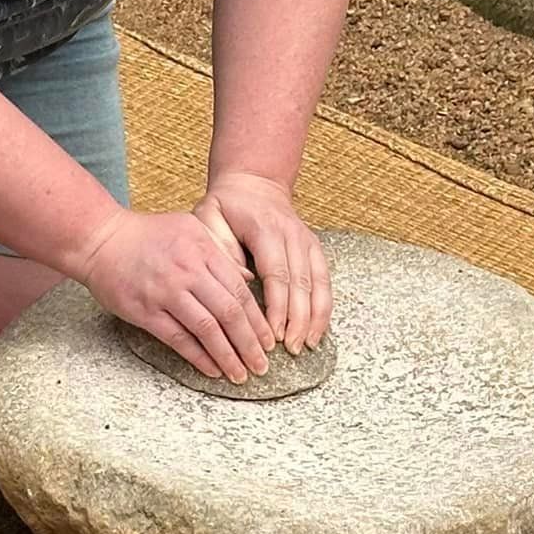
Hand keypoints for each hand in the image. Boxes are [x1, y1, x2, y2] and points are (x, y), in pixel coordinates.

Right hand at [75, 207, 274, 382]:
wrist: (100, 239)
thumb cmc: (147, 235)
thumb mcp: (190, 230)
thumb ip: (221, 253)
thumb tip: (250, 281)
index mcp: (203, 251)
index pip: (240, 291)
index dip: (258, 320)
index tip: (269, 341)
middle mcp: (188, 272)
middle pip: (229, 313)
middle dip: (250, 344)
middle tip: (262, 366)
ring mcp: (166, 293)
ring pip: (207, 330)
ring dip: (228, 356)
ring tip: (240, 374)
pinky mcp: (145, 311)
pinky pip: (178, 339)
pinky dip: (198, 357)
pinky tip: (213, 370)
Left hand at [193, 172, 331, 352]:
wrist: (254, 184)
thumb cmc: (225, 206)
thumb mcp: (209, 217)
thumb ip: (220, 248)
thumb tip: (243, 281)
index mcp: (266, 228)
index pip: (277, 273)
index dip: (277, 306)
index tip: (272, 334)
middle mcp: (292, 234)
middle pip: (300, 283)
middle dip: (297, 319)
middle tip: (288, 348)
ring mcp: (307, 241)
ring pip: (317, 284)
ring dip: (314, 317)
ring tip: (306, 346)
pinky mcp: (315, 248)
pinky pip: (324, 281)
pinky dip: (324, 308)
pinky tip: (317, 332)